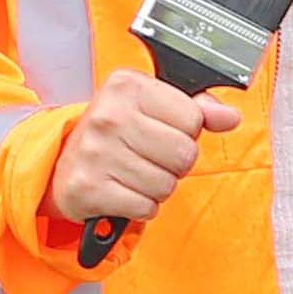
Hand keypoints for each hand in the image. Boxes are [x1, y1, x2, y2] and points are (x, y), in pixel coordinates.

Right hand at [46, 70, 237, 226]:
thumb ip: (196, 108)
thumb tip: (229, 116)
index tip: (163, 131)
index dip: (187, 131)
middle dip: (175, 163)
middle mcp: (108, 116)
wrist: (62, 162)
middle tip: (150, 157)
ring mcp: (96, 152)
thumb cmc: (114, 133)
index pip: (193, 118)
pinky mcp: (88, 188)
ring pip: (167, 185)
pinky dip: (141, 206)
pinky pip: (145, 207)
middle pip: (184, 155)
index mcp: (127, 86)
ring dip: (158, 187)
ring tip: (135, 173)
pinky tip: (124, 190)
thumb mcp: (152, 107)